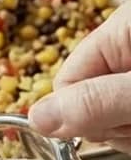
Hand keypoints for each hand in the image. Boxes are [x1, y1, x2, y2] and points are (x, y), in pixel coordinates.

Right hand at [28, 2, 130, 152]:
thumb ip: (97, 102)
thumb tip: (37, 118)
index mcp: (122, 28)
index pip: (66, 82)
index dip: (82, 113)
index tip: (116, 123)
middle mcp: (125, 45)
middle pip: (83, 101)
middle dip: (109, 123)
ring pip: (104, 114)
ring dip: (125, 131)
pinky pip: (122, 117)